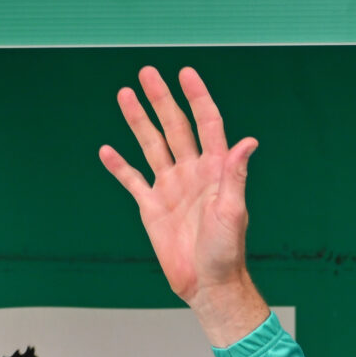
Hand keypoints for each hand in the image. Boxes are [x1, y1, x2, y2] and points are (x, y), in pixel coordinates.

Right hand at [100, 66, 269, 346]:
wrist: (208, 284)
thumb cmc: (227, 251)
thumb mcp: (233, 211)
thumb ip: (235, 175)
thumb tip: (247, 141)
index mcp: (215, 171)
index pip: (207, 125)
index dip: (198, 98)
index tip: (186, 73)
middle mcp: (192, 173)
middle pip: (175, 127)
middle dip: (162, 99)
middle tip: (147, 73)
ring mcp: (171, 188)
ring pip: (152, 145)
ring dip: (139, 121)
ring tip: (125, 94)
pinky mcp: (152, 207)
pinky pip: (133, 180)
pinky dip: (119, 165)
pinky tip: (107, 149)